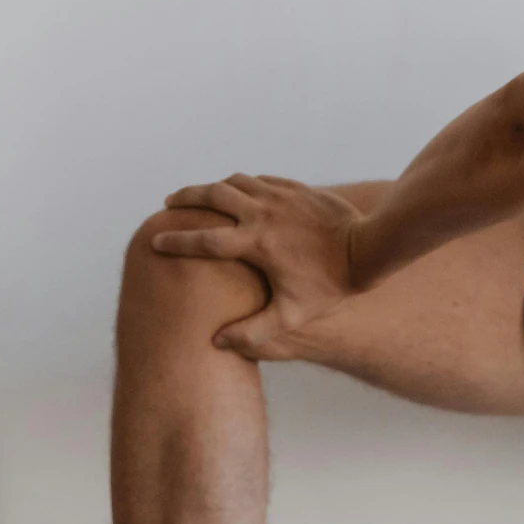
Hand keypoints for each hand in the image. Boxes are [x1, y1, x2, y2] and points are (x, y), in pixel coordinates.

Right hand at [152, 174, 363, 359]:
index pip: (204, 240)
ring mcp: (280, 196)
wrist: (368, 249)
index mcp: (256, 243)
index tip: (155, 240)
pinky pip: (260, 180)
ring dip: (213, 186)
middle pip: (213, 195)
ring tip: (200, 194)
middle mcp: (263, 213)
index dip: (176, 241)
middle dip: (187, 197)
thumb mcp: (291, 316)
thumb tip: (218, 343)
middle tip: (169, 202)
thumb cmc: (329, 285)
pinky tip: (238, 190)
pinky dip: (242, 183)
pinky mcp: (297, 188)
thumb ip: (254, 332)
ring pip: (236, 181)